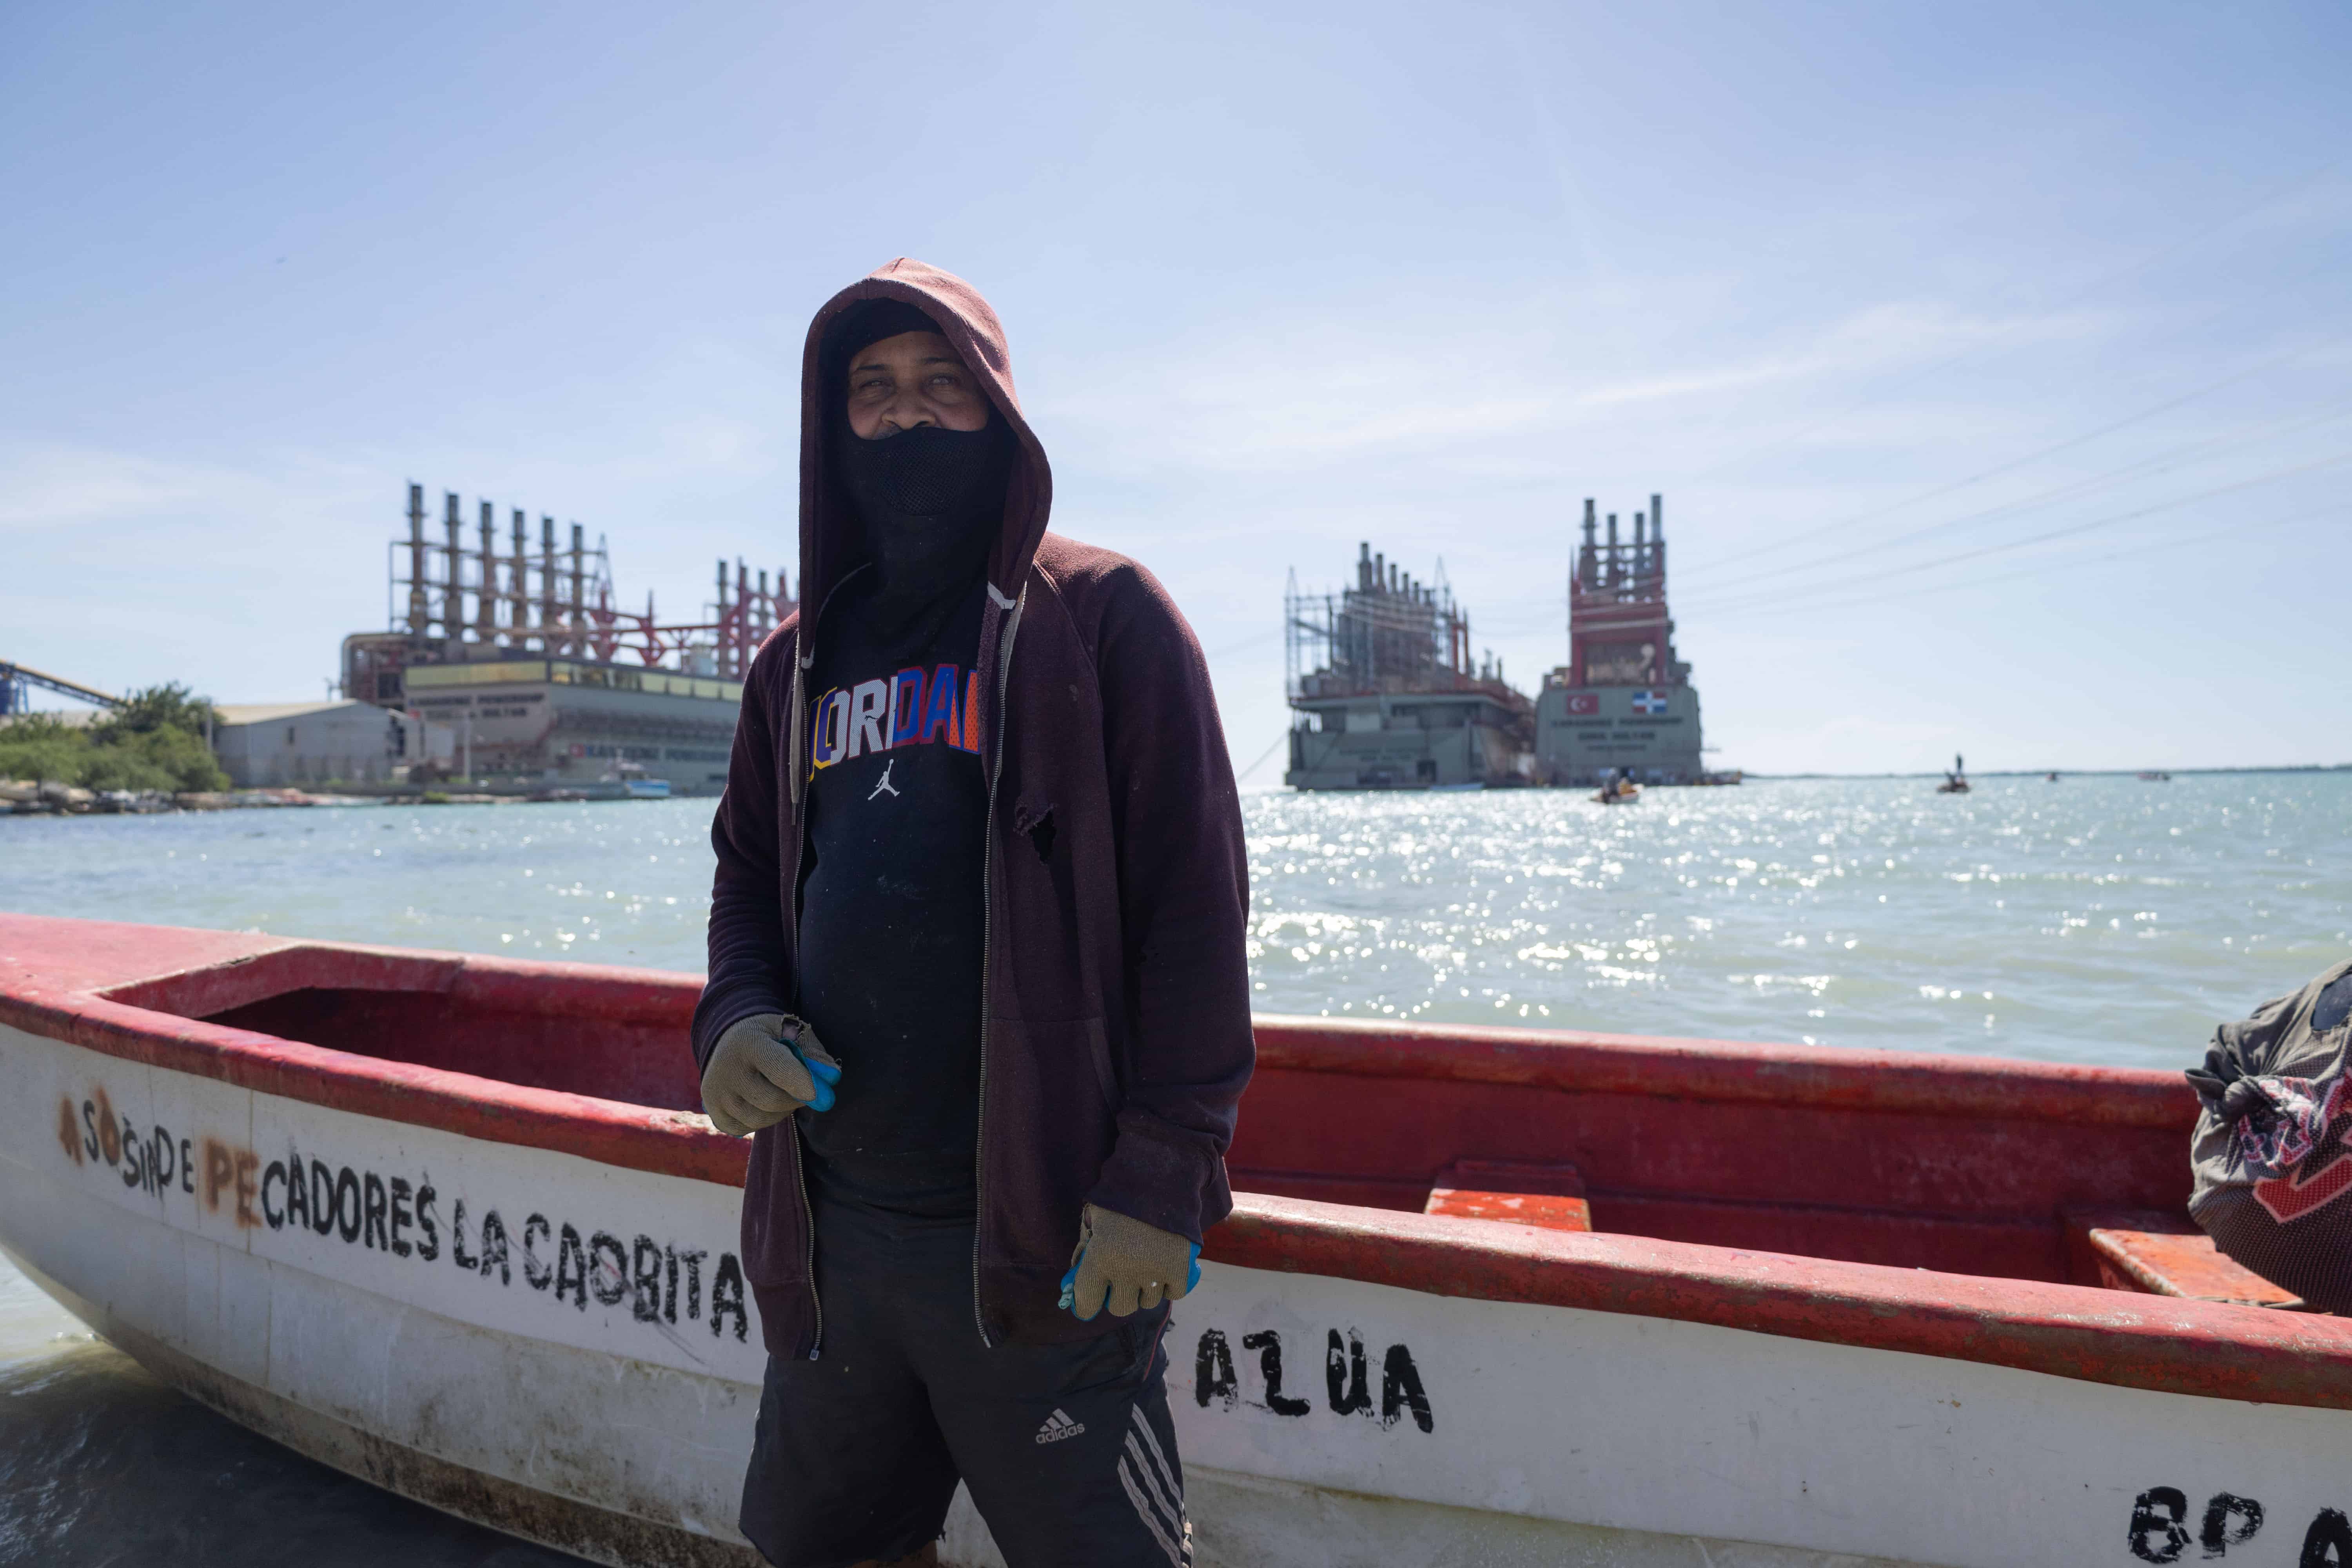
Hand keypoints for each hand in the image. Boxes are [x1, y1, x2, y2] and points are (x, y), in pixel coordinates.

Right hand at [700, 1014, 839, 1137]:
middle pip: (771, 1100)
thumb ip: (813, 1052)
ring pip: (760, 1119)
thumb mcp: (791, 1032)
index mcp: (748, 1041)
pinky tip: (763, 1102)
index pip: (776, 1066)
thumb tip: (832, 1077)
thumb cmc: (770, 1037)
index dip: (800, 1082)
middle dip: (796, 1100)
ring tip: (783, 1093)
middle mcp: (726, 1068)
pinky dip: (762, 1121)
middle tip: (806, 1093)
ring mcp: (716, 1093)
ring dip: (781, 1112)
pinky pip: (746, 1129)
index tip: (819, 1095)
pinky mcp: (713, 1112)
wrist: (729, 1041)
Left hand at [1059, 1203, 1201, 1319]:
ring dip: (1145, 1289)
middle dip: (1119, 1295)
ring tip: (1146, 1266)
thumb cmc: (1121, 1198)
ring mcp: (1155, 1272)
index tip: (1091, 1300)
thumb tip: (1075, 1282)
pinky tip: (1165, 1268)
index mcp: (1099, 1258)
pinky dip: (1169, 1285)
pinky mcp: (1180, 1269)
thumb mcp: (1093, 1219)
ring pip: (1147, 1302)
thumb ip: (1084, 1251)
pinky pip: (1173, 1294)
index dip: (1087, 1304)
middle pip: (1120, 1308)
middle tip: (1122, 1279)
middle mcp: (1125, 1271)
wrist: (1162, 1176)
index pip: (1086, 1303)